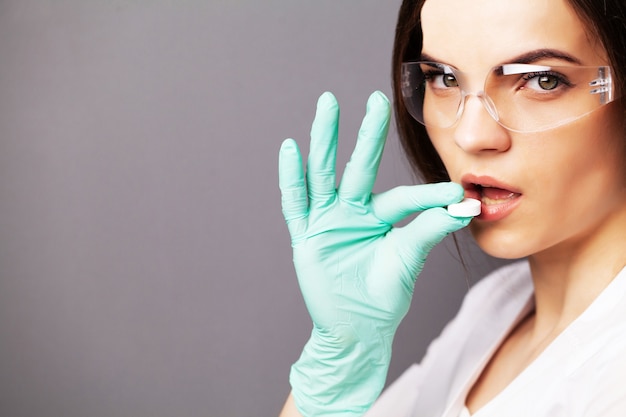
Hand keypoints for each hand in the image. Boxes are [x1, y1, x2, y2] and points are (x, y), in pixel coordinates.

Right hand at [279, 91, 470, 416]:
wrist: (357, 331)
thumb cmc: (384, 298)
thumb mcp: (409, 259)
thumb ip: (429, 229)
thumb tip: (464, 206)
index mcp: (377, 218)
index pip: (402, 196)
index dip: (427, 195)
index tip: (456, 190)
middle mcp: (351, 213)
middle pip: (358, 167)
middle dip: (366, 134)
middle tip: (377, 99)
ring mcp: (327, 223)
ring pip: (324, 174)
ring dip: (325, 140)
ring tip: (329, 104)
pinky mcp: (307, 238)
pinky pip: (296, 204)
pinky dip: (292, 178)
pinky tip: (291, 150)